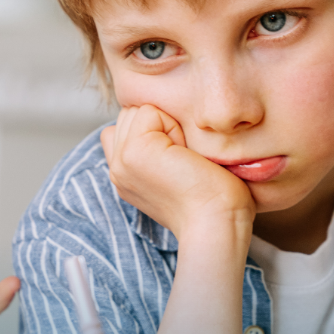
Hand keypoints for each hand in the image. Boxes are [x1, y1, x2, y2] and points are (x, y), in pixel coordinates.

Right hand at [100, 104, 253, 243]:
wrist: (216, 223)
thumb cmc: (212, 200)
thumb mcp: (176, 171)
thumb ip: (157, 149)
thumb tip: (162, 121)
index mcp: (125, 174)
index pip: (127, 126)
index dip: (158, 132)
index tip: (179, 164)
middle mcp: (117, 169)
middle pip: (130, 113)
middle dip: (160, 126)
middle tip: (182, 161)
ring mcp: (121, 161)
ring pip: (138, 110)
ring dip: (166, 125)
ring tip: (182, 158)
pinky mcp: (134, 152)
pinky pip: (150, 111)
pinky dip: (172, 125)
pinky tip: (184, 155)